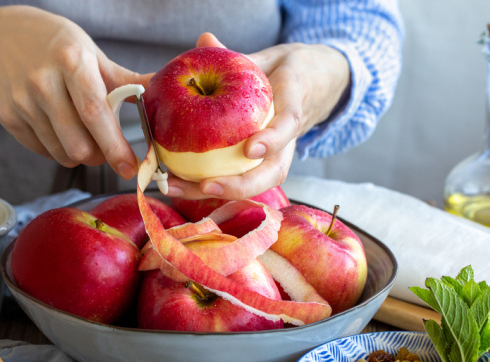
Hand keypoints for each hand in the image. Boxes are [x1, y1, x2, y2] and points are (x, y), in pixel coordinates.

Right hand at [0, 5, 150, 179]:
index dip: (114, 146)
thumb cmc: (55, 46)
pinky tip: (58, 129)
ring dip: (79, 154)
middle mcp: (42, 81)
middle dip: (99, 156)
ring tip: (82, 134)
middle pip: (78, 144)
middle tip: (106, 148)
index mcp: (71, 61)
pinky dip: (57, 149)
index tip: (130, 168)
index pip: (94, 112)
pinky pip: (43, 151)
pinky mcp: (6, 117)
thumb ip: (126, 80)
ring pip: (61, 154)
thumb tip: (162, 94)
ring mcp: (21, 101)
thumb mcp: (90, 54)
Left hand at [165, 33, 349, 199]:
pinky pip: (240, 180)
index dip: (272, 139)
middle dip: (240, 185)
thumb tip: (204, 40)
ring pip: (257, 183)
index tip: (251, 149)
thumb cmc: (284, 74)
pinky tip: (178, 185)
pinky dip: (211, 186)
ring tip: (180, 189)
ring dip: (219, 192)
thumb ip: (237, 56)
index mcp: (293, 105)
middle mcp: (289, 140)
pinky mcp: (264, 165)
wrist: (311, 87)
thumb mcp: (265, 60)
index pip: (288, 124)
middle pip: (273, 172)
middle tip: (207, 186)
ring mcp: (278, 156)